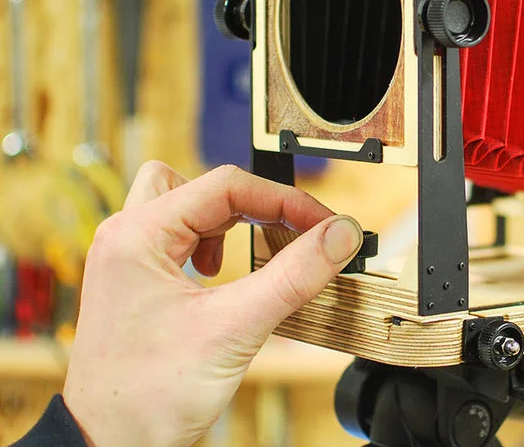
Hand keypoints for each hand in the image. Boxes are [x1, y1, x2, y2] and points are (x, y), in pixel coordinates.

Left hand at [63, 162, 363, 446]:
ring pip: (187, 206)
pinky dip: (212, 245)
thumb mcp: (235, 329)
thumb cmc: (147, 397)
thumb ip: (293, 276)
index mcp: (137, 235)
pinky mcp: (137, 282)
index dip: (284, 201)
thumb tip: (339, 235)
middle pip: (203, 185)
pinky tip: (223, 275)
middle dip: (252, 204)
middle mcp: (125, 238)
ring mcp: (127, 260)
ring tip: (254, 250)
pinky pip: (179, 238)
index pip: (227, 186)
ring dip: (227, 222)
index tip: (323, 224)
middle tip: (290, 228)